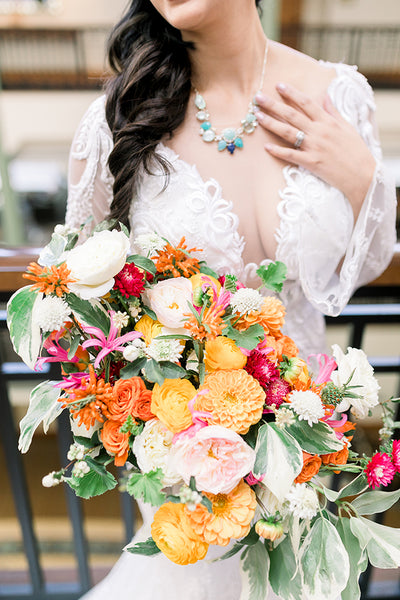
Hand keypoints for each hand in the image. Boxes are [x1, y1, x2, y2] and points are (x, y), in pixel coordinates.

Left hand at [255, 83, 376, 218]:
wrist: (362, 174)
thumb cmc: (356, 151)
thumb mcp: (347, 127)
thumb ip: (333, 111)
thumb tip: (325, 96)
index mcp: (327, 121)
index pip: (306, 103)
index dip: (292, 93)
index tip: (279, 85)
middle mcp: (319, 131)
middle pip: (292, 115)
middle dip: (274, 105)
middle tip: (258, 98)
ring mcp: (314, 147)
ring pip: (288, 132)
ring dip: (271, 123)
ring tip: (258, 116)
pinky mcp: (311, 162)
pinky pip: (291, 155)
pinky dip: (278, 151)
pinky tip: (266, 147)